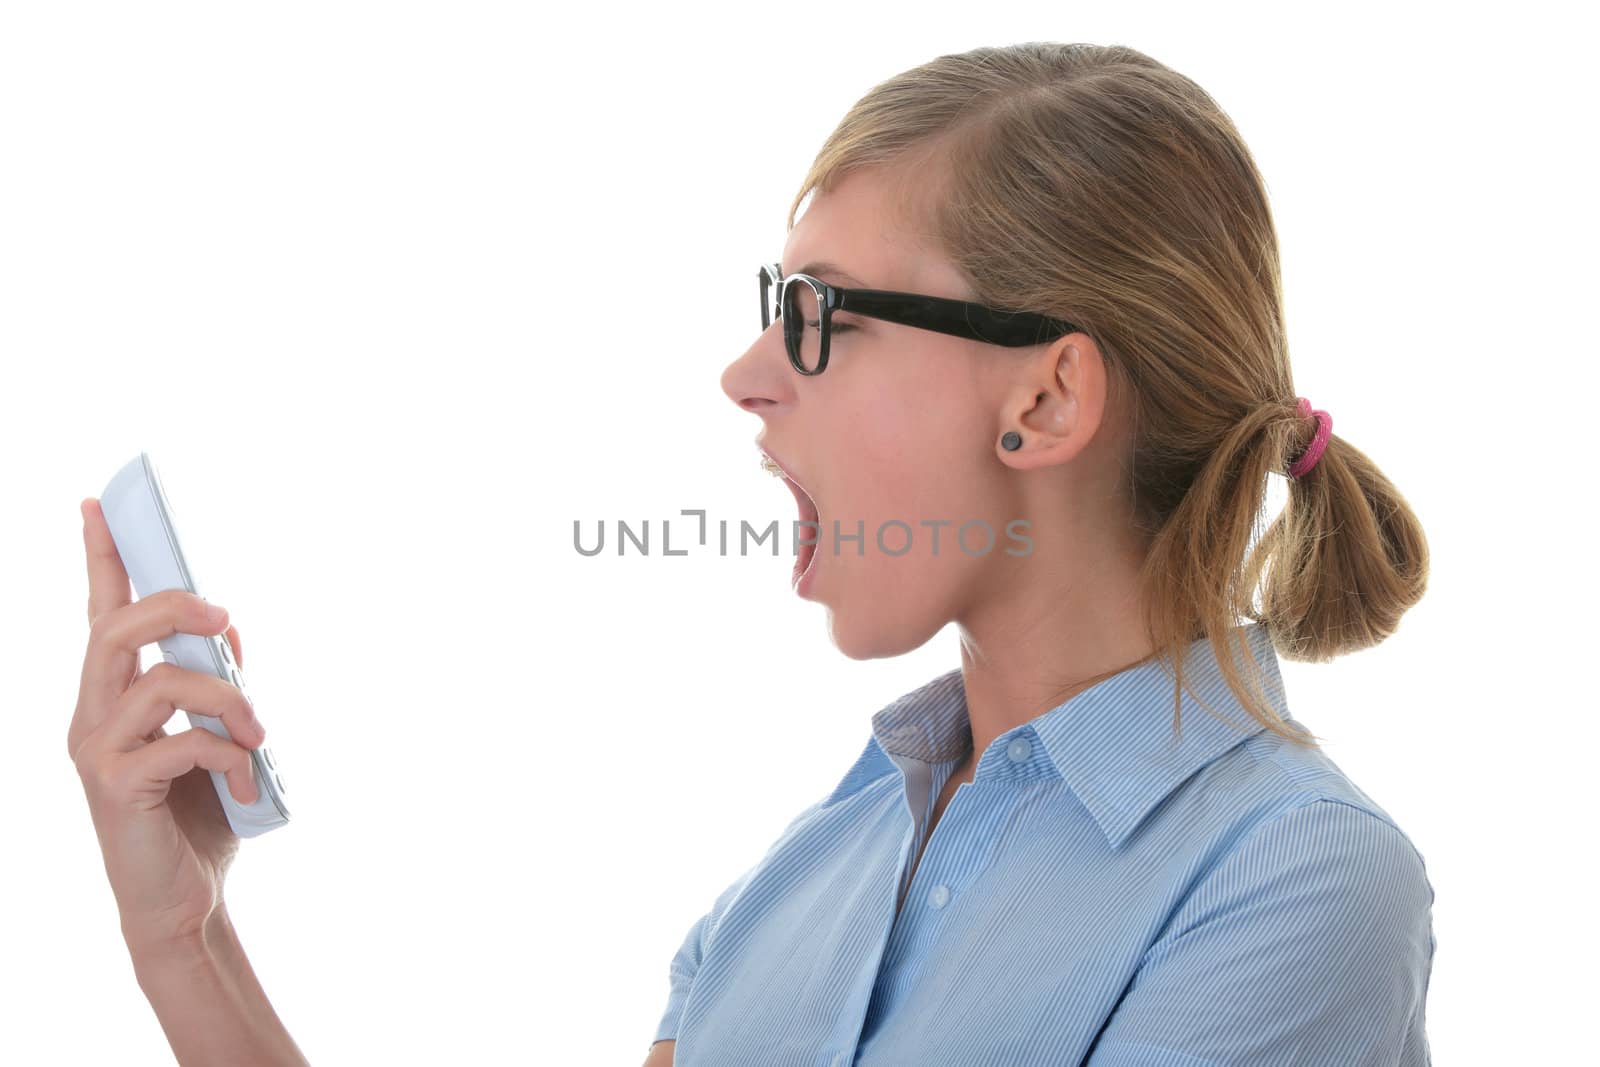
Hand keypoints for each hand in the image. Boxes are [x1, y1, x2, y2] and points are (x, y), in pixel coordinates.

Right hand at [68, 497, 266, 955]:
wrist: (183, 902)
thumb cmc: (197, 818)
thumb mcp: (215, 738)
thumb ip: (212, 685)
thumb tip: (226, 628)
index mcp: (114, 698)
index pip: (101, 615)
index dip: (101, 560)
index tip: (97, 505)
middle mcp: (93, 717)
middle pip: (114, 630)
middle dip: (171, 608)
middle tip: (222, 616)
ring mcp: (99, 753)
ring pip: (158, 682)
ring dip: (226, 698)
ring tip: (258, 733)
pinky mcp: (117, 788)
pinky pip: (183, 741)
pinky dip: (230, 753)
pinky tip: (246, 783)